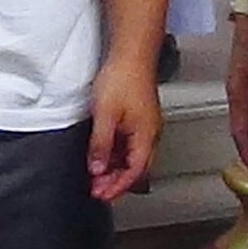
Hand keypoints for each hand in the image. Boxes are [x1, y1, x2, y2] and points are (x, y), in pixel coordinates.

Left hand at [88, 52, 161, 200]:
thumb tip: (98, 169)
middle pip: (136, 169)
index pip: (134, 173)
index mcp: (146, 137)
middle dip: (117, 183)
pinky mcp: (139, 118)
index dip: (117, 187)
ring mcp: (145, 126)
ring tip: (97, 176)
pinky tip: (104, 155)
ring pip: (132, 158)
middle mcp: (150, 134)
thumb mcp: (105, 115)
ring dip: (116, 169)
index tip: (101, 195)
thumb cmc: (123, 77)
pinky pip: (130, 145)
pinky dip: (117, 155)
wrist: (132, 53)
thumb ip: (101, 145)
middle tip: (97, 190)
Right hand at [226, 15, 247, 172]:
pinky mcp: (242, 81)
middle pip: (237, 128)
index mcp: (238, 95)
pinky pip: (244, 108)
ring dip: (246, 137)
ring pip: (239, 119)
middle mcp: (234, 94)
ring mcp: (236, 88)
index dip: (247, 151)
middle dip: (245, 148)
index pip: (241, 131)